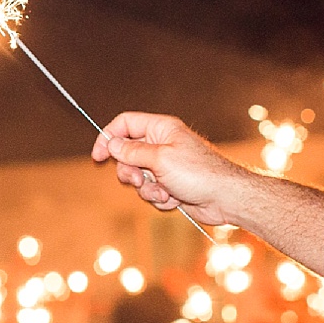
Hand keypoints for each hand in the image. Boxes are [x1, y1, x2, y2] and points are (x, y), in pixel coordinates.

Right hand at [91, 112, 251, 226]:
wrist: (225, 198)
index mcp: (161, 129)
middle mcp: (162, 145)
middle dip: (130, 171)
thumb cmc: (199, 173)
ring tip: (164, 192)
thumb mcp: (160, 159)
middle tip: (138, 179)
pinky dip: (159, 198)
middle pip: (127, 154)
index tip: (98, 156)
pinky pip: (151, 191)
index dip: (108, 137)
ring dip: (147, 189)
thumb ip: (132, 151)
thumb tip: (112, 144)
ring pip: (138, 177)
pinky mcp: (170, 185)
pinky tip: (174, 199)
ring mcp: (166, 166)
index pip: (125, 124)